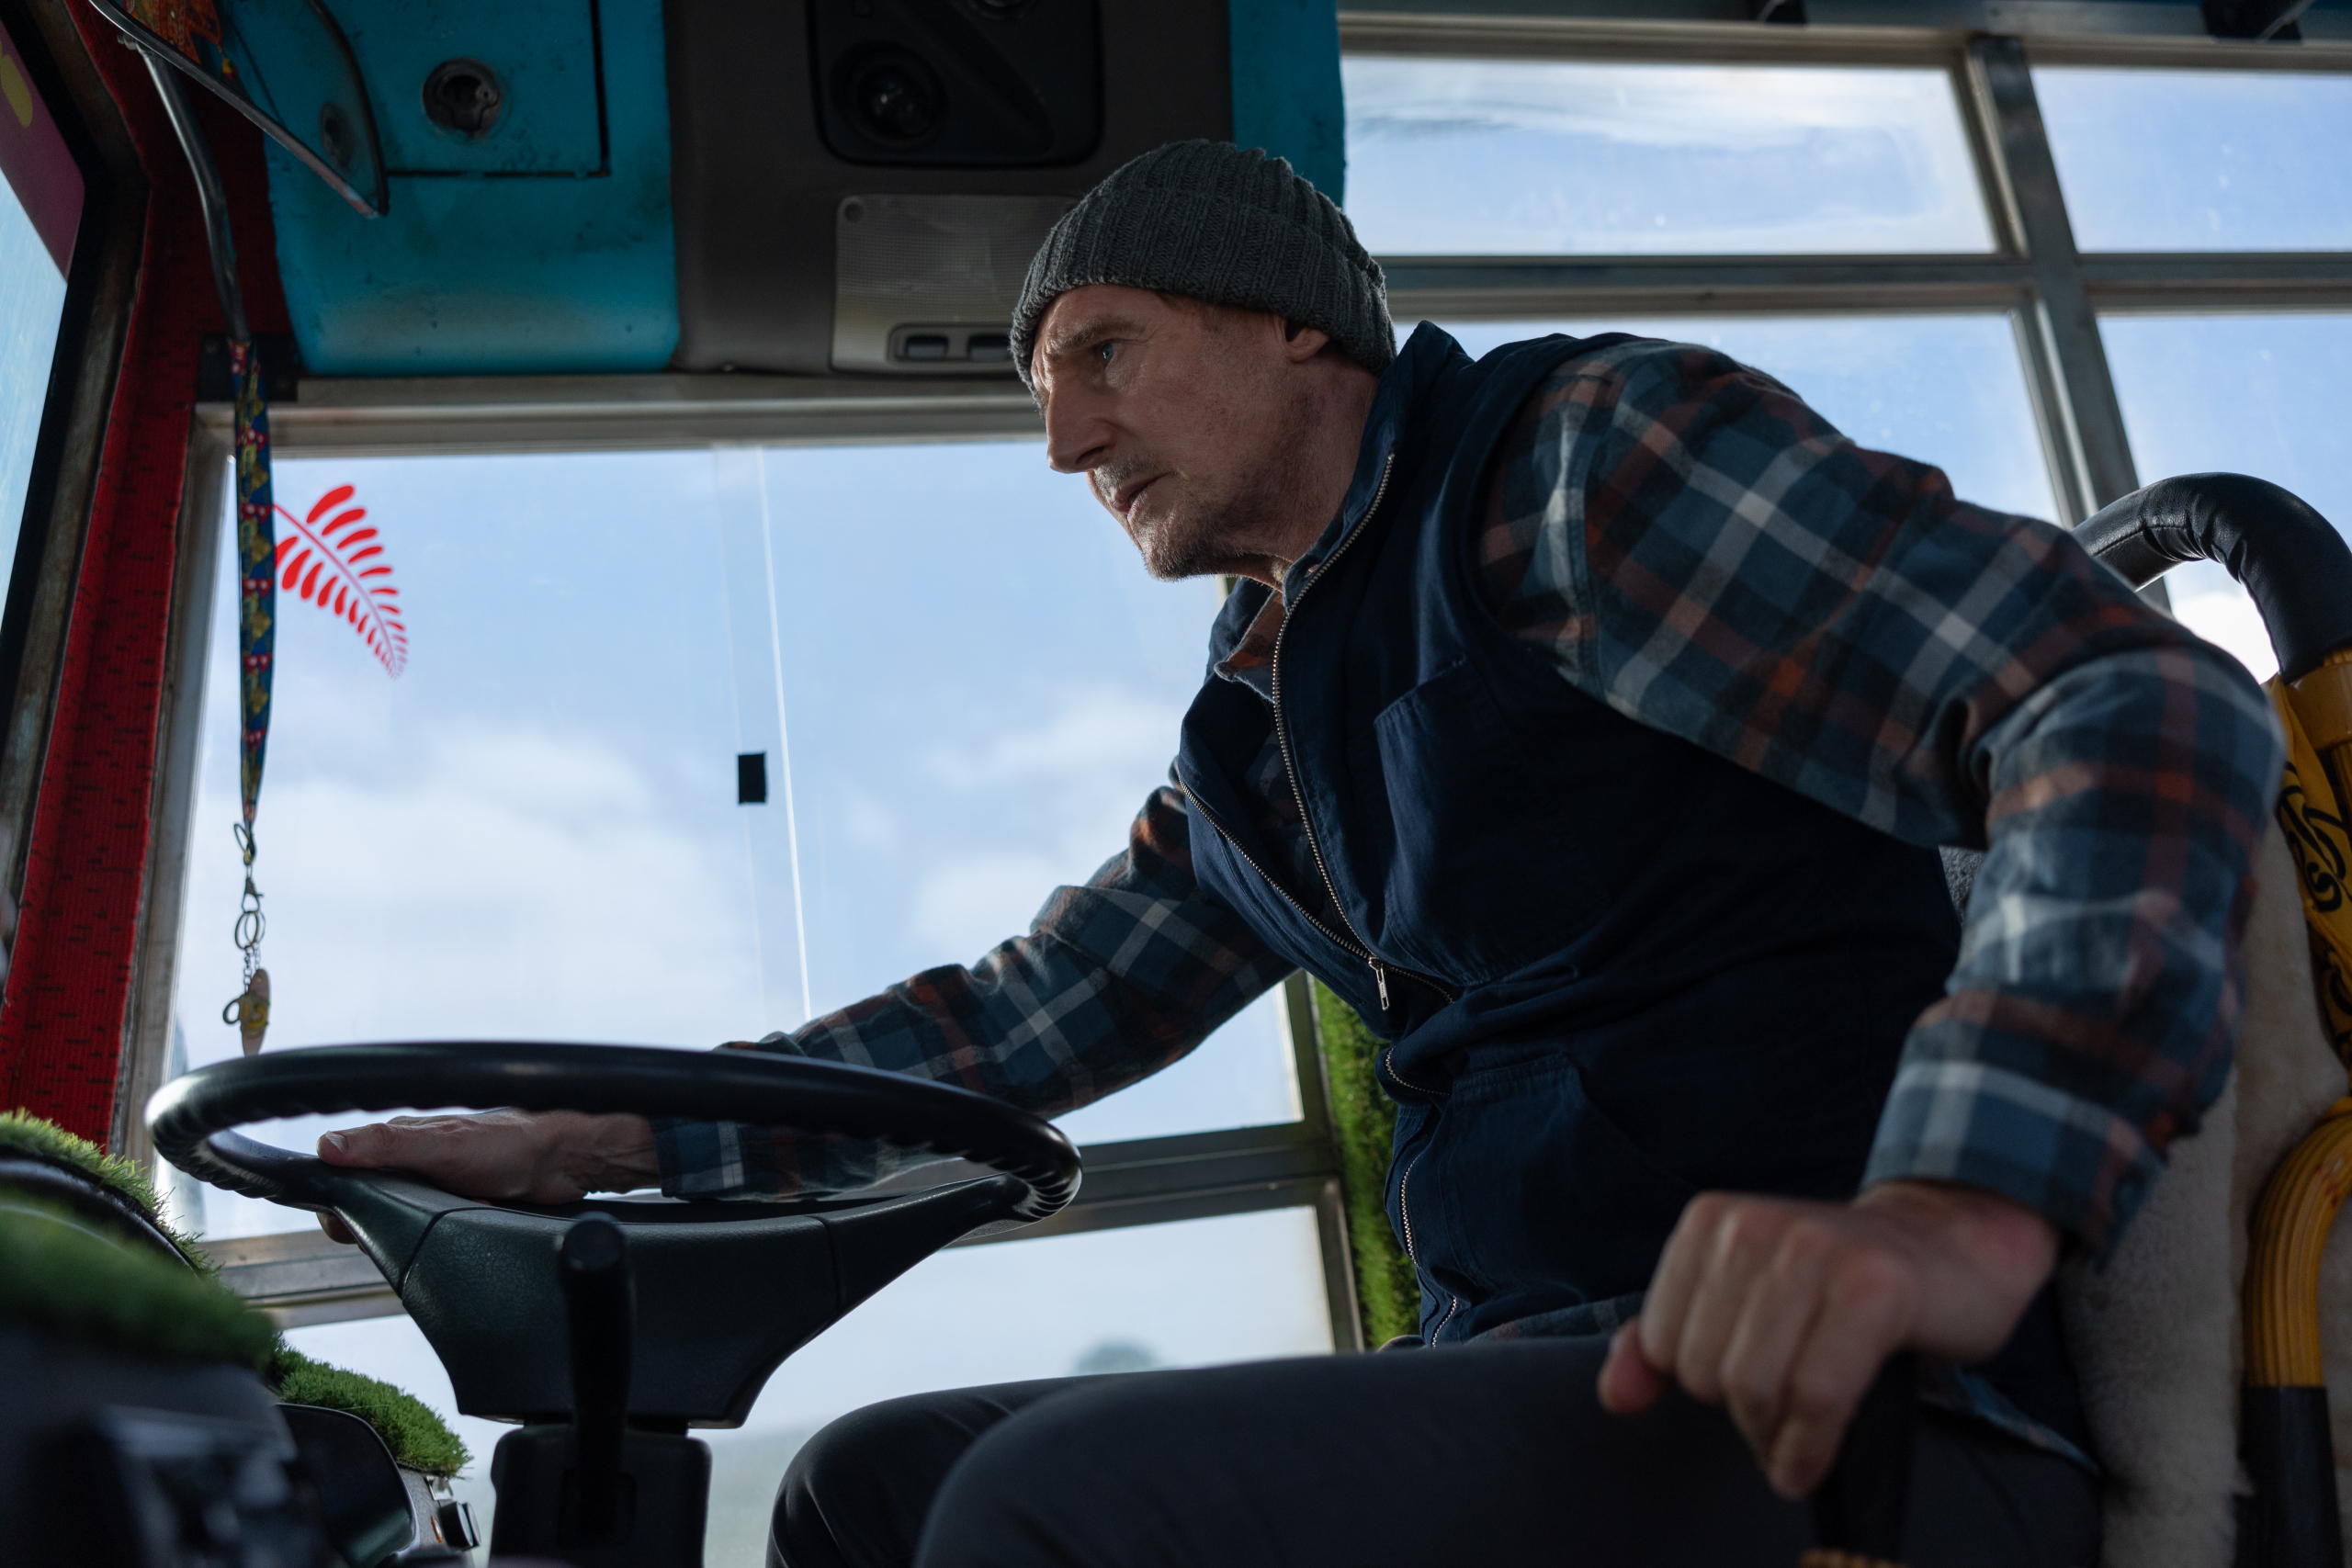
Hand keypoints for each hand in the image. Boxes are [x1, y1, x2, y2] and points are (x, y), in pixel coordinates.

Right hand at [312, 1109, 657, 1242]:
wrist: (564, 1162)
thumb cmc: (509, 1143)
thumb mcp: (440, 1146)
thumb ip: (384, 1147)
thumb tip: (327, 1147)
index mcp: (398, 1140)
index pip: (343, 1177)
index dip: (341, 1205)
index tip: (356, 1222)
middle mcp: (411, 1160)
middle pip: (371, 1205)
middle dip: (393, 1219)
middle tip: (427, 1212)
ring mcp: (434, 1183)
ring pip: (404, 1221)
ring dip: (425, 1226)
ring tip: (459, 1208)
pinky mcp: (456, 1203)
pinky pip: (436, 1229)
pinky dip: (451, 1230)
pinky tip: (473, 1215)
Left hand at [1595, 1179, 2058, 1497]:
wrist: (1951, 1242)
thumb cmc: (1839, 1284)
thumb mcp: (1740, 1299)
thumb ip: (1665, 1342)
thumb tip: (1616, 1397)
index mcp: (1709, 1222)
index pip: (1665, 1346)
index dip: (1703, 1388)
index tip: (1743, 1393)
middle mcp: (1755, 1226)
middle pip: (1711, 1374)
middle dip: (1745, 1417)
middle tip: (1783, 1418)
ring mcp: (1816, 1249)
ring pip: (1759, 1389)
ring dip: (1779, 1438)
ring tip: (1801, 1434)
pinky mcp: (1874, 1286)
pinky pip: (1818, 1398)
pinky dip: (1810, 1447)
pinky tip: (1812, 1461)